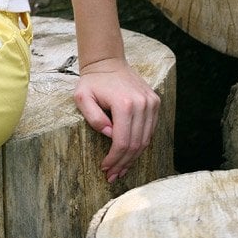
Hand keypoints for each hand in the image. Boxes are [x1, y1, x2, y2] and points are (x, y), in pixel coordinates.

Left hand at [73, 57, 159, 183]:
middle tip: (113, 175)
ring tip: (121, 169)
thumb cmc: (92, 81)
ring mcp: (151, 102)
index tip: (105, 168)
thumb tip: (109, 135)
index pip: (123, 141)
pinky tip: (130, 153)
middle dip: (123, 163)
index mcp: (124, 103)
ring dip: (133, 158)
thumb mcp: (82, 97)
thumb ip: (93, 117)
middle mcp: (142, 103)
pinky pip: (150, 130)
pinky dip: (141, 144)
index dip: (114, 159)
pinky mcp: (155, 102)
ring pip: (146, 140)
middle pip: (136, 144)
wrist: (107, 62)